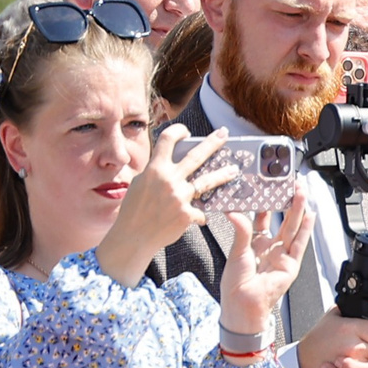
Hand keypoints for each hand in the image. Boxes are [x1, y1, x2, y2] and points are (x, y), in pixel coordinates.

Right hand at [98, 125, 229, 285]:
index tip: (187, 131)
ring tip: (234, 170)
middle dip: (213, 143)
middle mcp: (168, 180)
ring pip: (207, 181)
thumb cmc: (133, 210)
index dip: (178, 131)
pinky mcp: (186, 214)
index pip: (167, 140)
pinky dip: (199, 215)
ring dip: (223, 174)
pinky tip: (197, 218)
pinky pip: (200, 211)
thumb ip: (155, 173)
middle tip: (225, 134)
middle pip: (196, 156)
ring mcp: (179, 197)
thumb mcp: (139, 184)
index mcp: (154, 169)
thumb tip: (168, 164)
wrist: (133, 236)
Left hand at [217, 181, 314, 336]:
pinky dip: (306, 229)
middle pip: (282, 220)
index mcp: (254, 242)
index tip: (269, 186)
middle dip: (288, 201)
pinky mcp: (291, 264)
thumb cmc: (236, 285)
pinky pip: (300, 243)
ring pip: (292, 228)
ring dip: (298, 210)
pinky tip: (310, 215)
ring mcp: (282, 255)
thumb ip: (241, 231)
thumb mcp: (236, 252)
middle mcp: (270, 247)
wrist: (243, 305)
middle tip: (292, 184)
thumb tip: (235, 212)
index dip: (266, 202)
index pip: (263, 217)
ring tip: (302, 193)